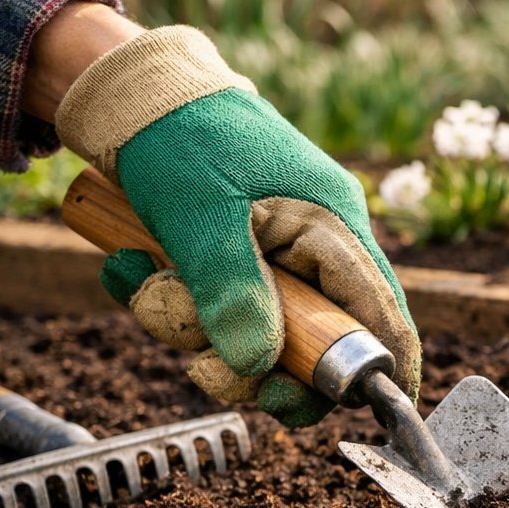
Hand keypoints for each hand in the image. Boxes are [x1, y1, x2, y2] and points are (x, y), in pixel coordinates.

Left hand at [53, 26, 419, 426]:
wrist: (123, 90)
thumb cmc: (176, 134)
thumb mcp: (199, 215)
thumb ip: (232, 293)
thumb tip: (255, 370)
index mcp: (330, 226)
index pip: (381, 313)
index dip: (385, 369)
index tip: (379, 417)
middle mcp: (312, 245)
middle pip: (310, 340)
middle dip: (250, 363)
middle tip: (201, 369)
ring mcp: (273, 253)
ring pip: (252, 332)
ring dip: (187, 325)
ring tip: (138, 276)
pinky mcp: (232, 258)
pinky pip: (214, 311)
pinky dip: (169, 303)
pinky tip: (127, 265)